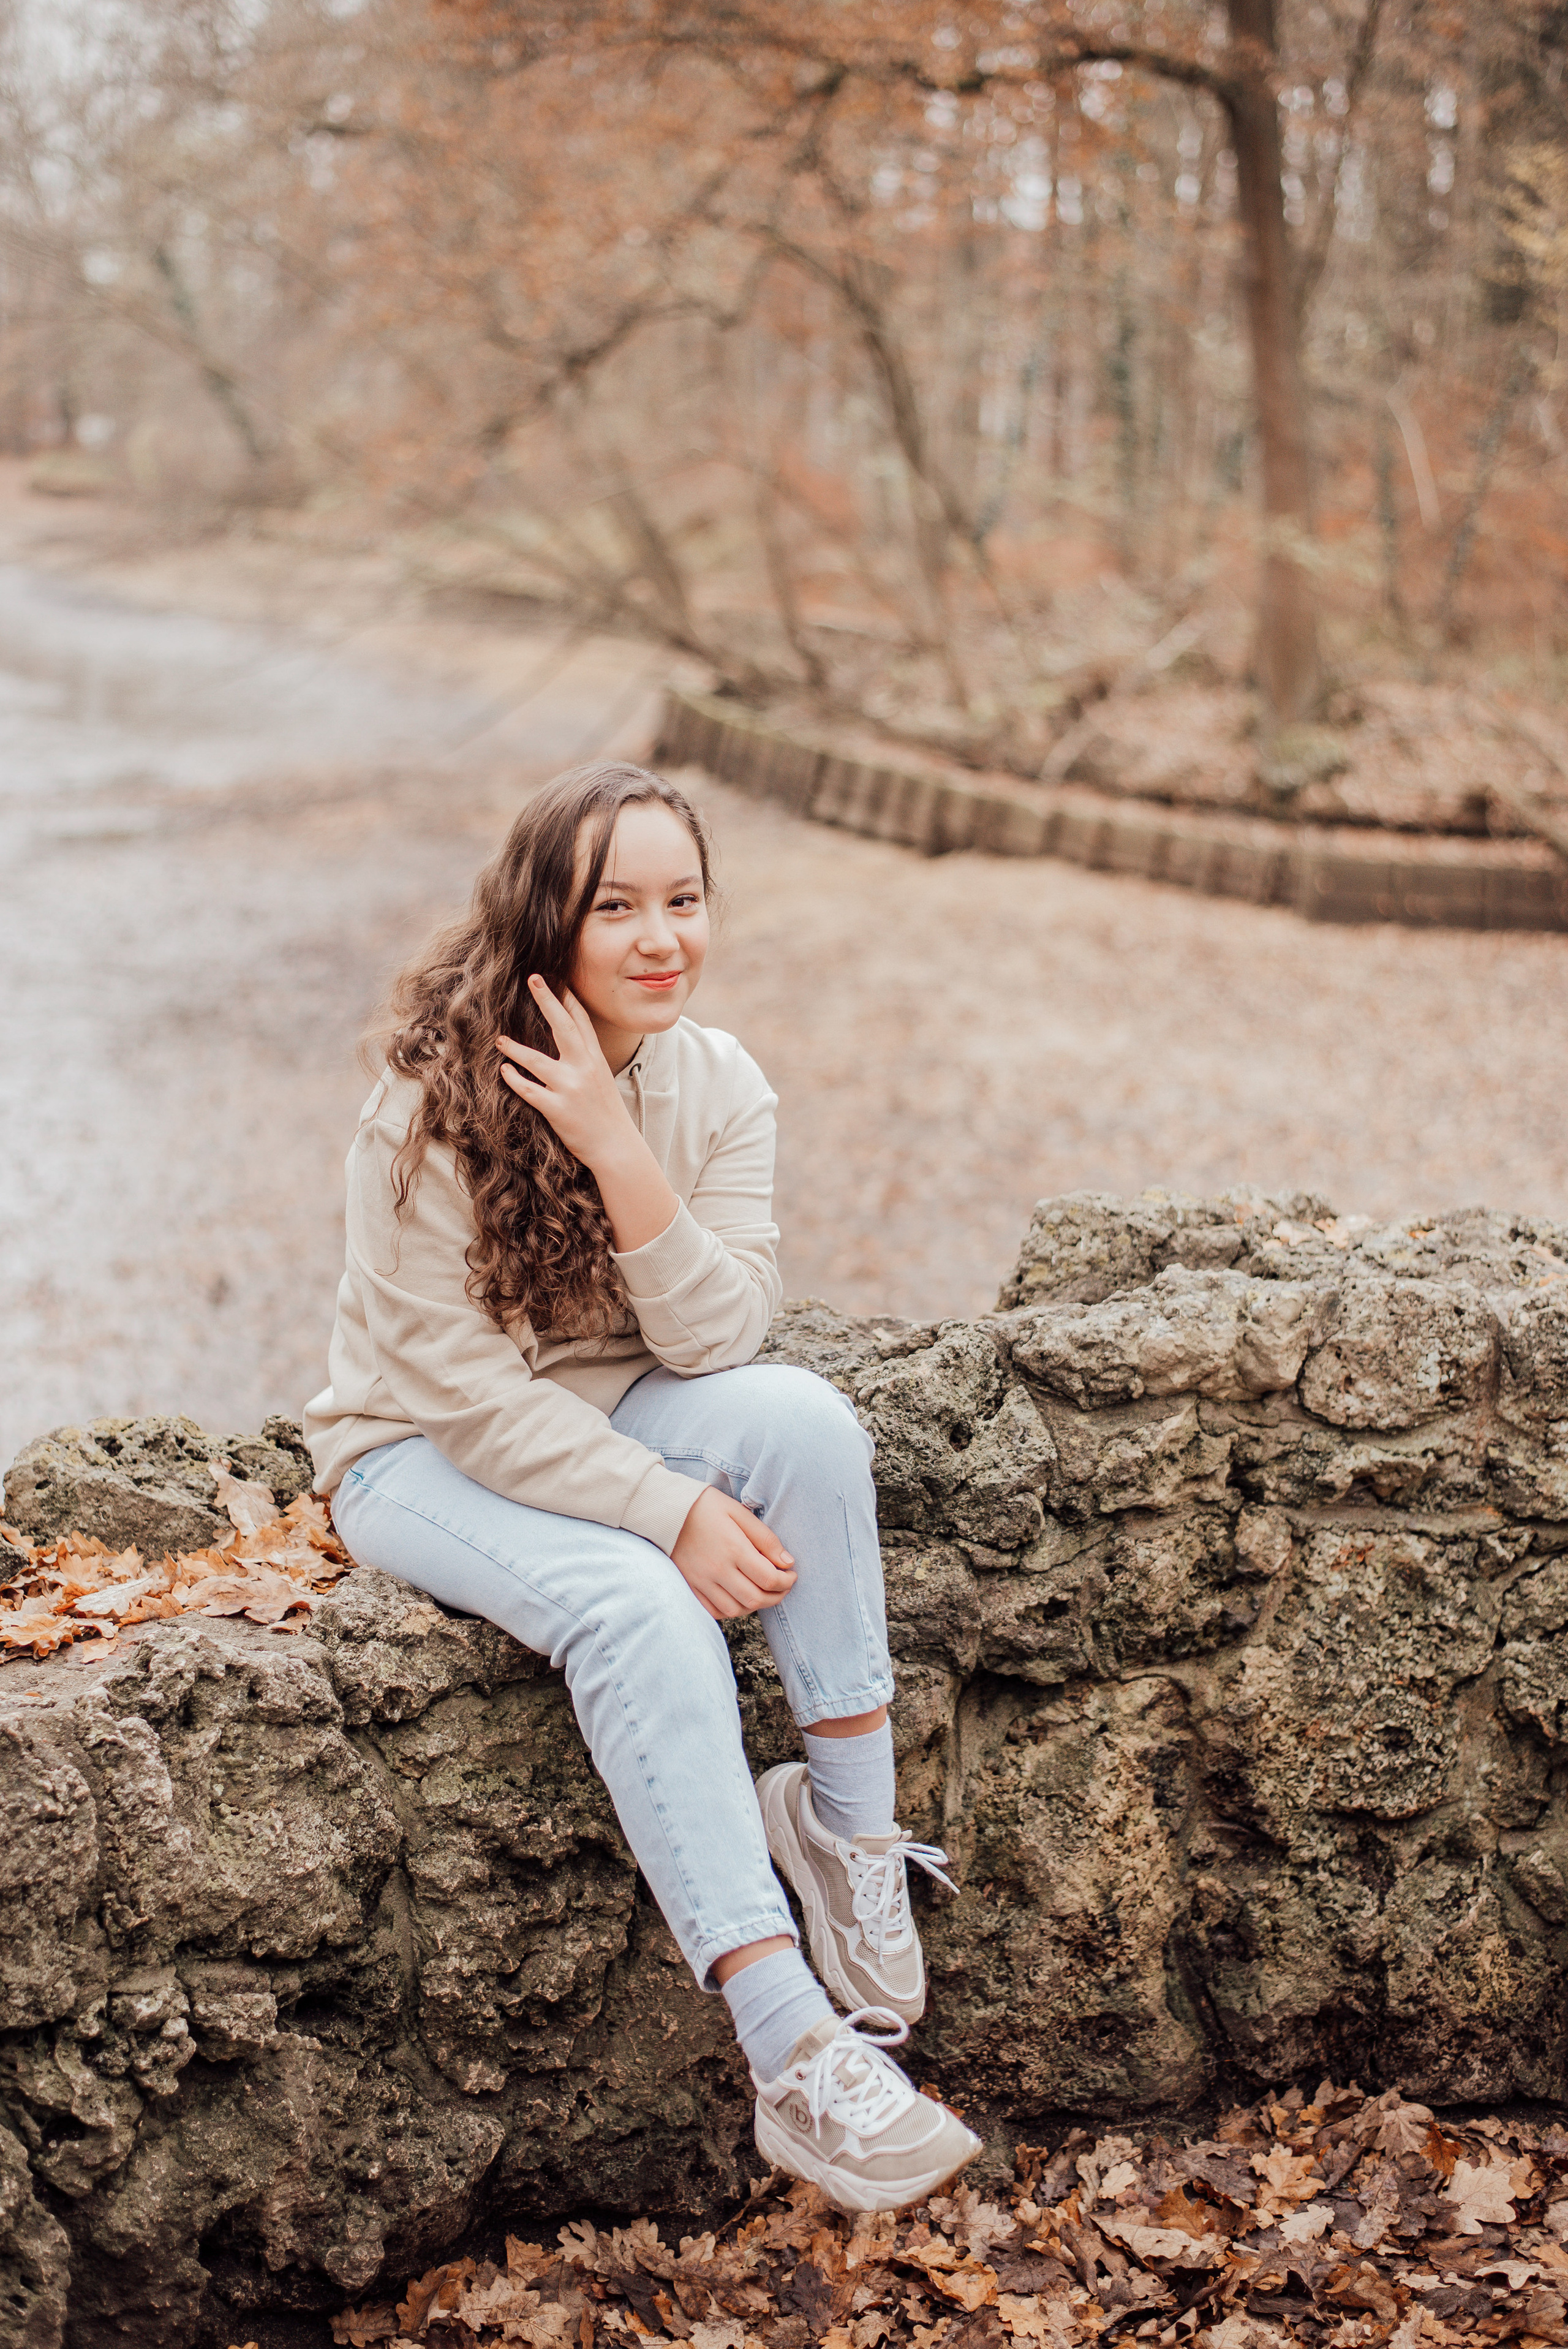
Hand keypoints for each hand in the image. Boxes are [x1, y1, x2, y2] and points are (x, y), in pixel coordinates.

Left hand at [498, 978, 636, 1171]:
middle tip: (533, 979)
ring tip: (499, 1039)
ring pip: (536, 1059)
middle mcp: (584, 1068)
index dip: (568, 997)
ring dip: (514, 1048)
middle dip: (547, 1000)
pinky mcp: (557, 1109)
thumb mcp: (602, 1080)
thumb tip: (570, 1042)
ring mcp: (570, 1088)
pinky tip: (504, 1071)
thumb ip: (586, 1060)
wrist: (617, 1148)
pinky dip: (513, 1079)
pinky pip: (528, 1089)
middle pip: (562, 1027)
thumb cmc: (607, 1115)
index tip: (555, 978)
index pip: (581, 1021)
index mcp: (595, 1059)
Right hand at [672, 1486, 796, 1621]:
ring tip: (763, 1592)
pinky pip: (713, 1611)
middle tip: (783, 1587)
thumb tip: (788, 1562)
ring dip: (755, 1606)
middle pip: (755, 1599)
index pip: (769, 1579)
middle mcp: (717, 1570)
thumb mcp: (740, 1513)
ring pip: (735, 1610)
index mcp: (734, 1549)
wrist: (666, 1510)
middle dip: (776, 1597)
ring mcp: (701, 1581)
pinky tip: (739, 1598)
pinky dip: (731, 1610)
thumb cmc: (706, 1507)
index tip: (791, 1574)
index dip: (786, 1582)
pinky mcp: (690, 1586)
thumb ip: (765, 1539)